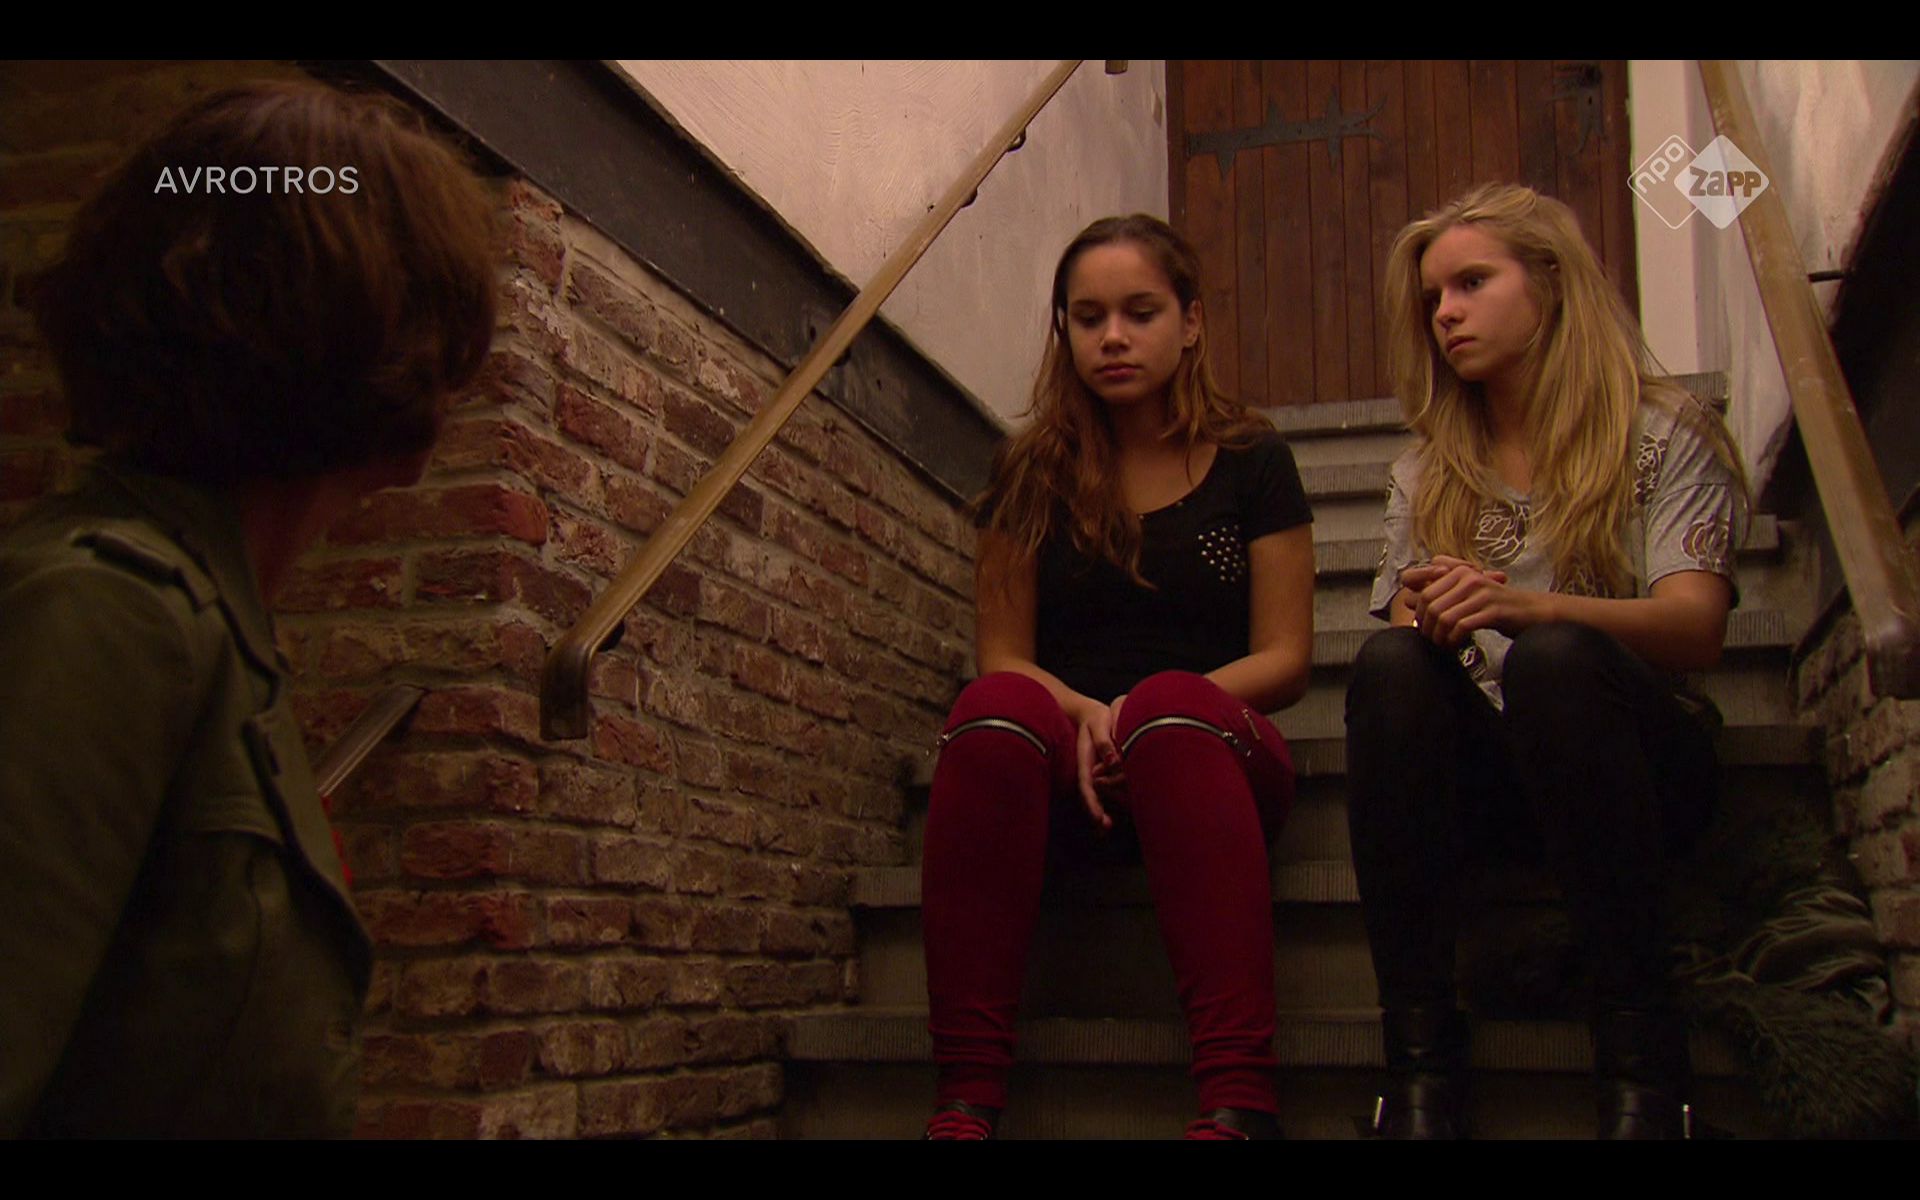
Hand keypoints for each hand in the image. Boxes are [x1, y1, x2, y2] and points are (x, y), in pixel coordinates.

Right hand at [1073, 698, 1121, 833]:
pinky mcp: (1100, 774)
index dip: (1092, 803)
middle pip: (1089, 796)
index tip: (1098, 818)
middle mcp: (1087, 771)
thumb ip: (1104, 741)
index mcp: (1084, 761)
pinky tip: (1110, 820)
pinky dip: (1105, 805)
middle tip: (1105, 828)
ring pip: (1095, 797)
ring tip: (1106, 829)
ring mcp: (1093, 774)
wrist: (1089, 714)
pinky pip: (1102, 792)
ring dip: (1099, 813)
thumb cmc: (1096, 717)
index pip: (1087, 786)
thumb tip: (1113, 760)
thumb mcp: (1099, 723)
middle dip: (1095, 813)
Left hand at [1403, 555, 1531, 646]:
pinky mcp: (1494, 611)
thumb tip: (1406, 595)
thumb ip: (1440, 590)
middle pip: (1430, 604)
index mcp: (1460, 572)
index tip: (1423, 626)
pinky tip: (1456, 645)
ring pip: (1443, 616)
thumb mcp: (1467, 593)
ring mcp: (1482, 594)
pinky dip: (1453, 639)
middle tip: (1432, 639)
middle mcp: (1469, 578)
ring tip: (1443, 644)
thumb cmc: (1496, 606)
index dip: (1417, 611)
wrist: (1533, 612)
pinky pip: (1461, 626)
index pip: (1423, 590)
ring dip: (1439, 636)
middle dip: (1426, 626)